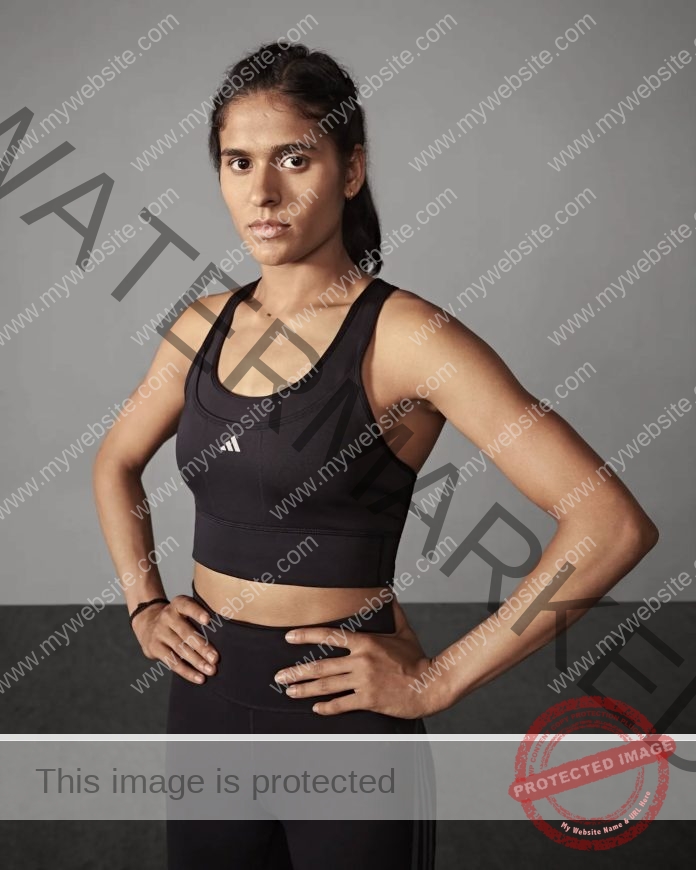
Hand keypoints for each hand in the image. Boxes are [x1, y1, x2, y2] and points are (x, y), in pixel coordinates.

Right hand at [131, 594, 218, 683]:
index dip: (197, 612)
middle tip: (216, 658)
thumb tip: (225, 634)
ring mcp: (159, 632)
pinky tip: (199, 678)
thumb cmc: (177, 618)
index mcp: (178, 604)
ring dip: (197, 662)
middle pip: (186, 633)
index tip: (208, 620)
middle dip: (202, 647)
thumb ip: (199, 617)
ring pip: (180, 649)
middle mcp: (167, 617)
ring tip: (211, 670)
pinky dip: (187, 672)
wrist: (147, 623)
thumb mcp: (184, 610)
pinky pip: (172, 662)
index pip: (187, 605)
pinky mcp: (154, 648)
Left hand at [275, 596, 450, 717]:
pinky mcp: (369, 699)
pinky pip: (342, 704)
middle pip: (322, 665)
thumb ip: (392, 612)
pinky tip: (315, 708)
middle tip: (279, 675)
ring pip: (327, 685)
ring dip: (305, 689)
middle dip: (297, 670)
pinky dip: (327, 707)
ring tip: (289, 691)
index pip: (330, 635)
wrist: (429, 685)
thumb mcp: (404, 631)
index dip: (306, 635)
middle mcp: (361, 661)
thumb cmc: (417, 658)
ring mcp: (364, 681)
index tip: (289, 637)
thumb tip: (387, 594)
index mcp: (366, 642)